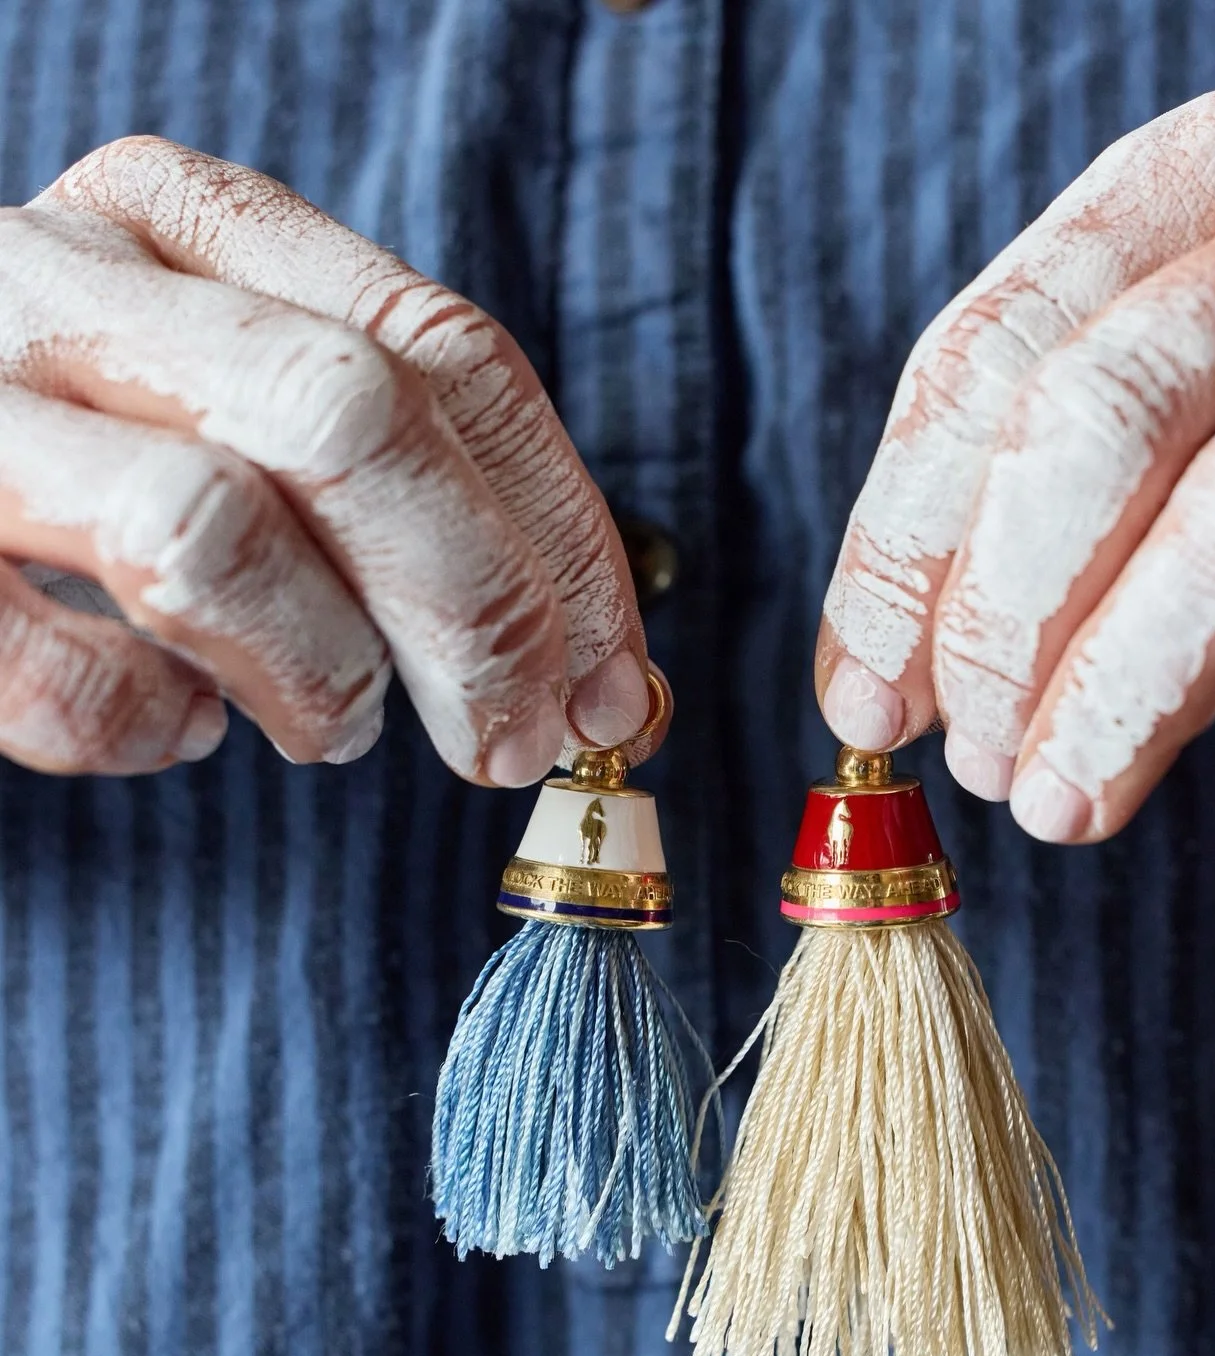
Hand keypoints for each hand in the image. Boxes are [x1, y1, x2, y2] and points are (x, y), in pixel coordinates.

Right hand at [0, 137, 657, 779]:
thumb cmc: (71, 441)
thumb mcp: (230, 393)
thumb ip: (394, 486)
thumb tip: (603, 676)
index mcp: (187, 223)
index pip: (447, 354)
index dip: (563, 537)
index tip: (619, 683)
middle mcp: (69, 281)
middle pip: (354, 421)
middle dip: (476, 610)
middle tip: (510, 742)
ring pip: (210, 532)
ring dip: (319, 673)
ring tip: (328, 724)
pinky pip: (65, 681)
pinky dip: (151, 736)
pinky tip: (172, 725)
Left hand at [817, 86, 1214, 841]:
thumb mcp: (1153, 366)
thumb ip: (1017, 487)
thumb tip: (877, 691)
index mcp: (1182, 180)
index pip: (984, 364)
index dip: (903, 556)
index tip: (865, 703)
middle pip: (1102, 427)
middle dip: (1009, 625)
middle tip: (981, 762)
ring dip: (1129, 687)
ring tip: (1067, 798)